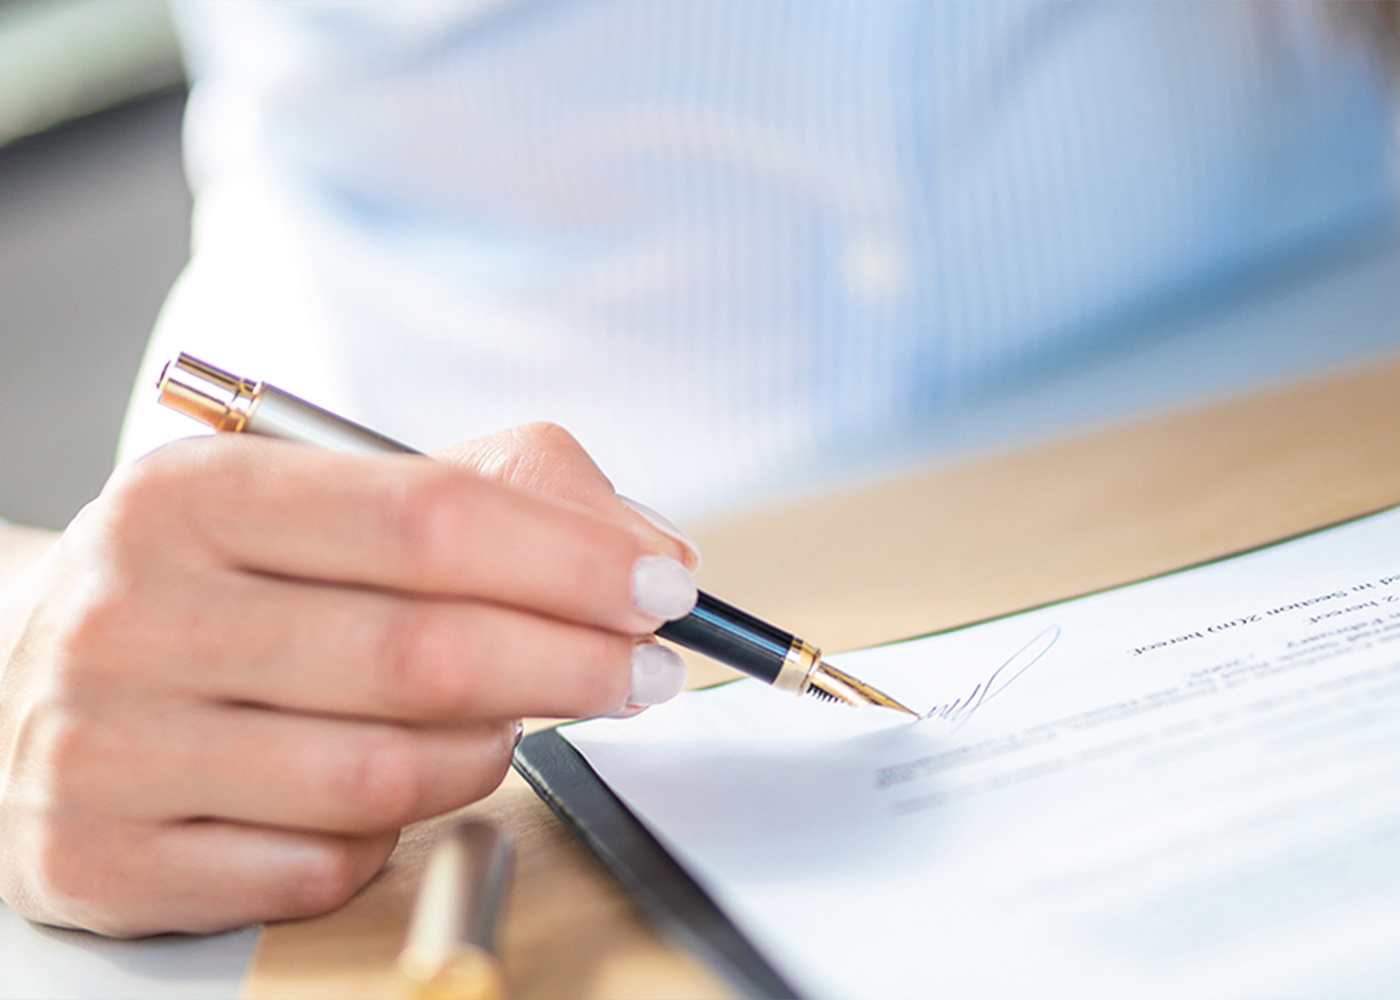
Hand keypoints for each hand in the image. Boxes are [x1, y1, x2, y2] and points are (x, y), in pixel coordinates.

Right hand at [0, 422, 695, 935]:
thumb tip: (647, 548)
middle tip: (643, 671)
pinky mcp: (108, 864)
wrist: (43, 678)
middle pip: (423, 653)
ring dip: (490, 751)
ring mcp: (107, 749)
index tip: (660, 589)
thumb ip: (502, 491)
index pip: (429, 519)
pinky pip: (322, 867)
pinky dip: (393, 835)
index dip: (573, 559)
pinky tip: (394, 789)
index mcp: (192, 493)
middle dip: (572, 663)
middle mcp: (132, 616)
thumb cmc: (229, 582)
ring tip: (510, 721)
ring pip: (385, 774)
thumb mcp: (333, 494)